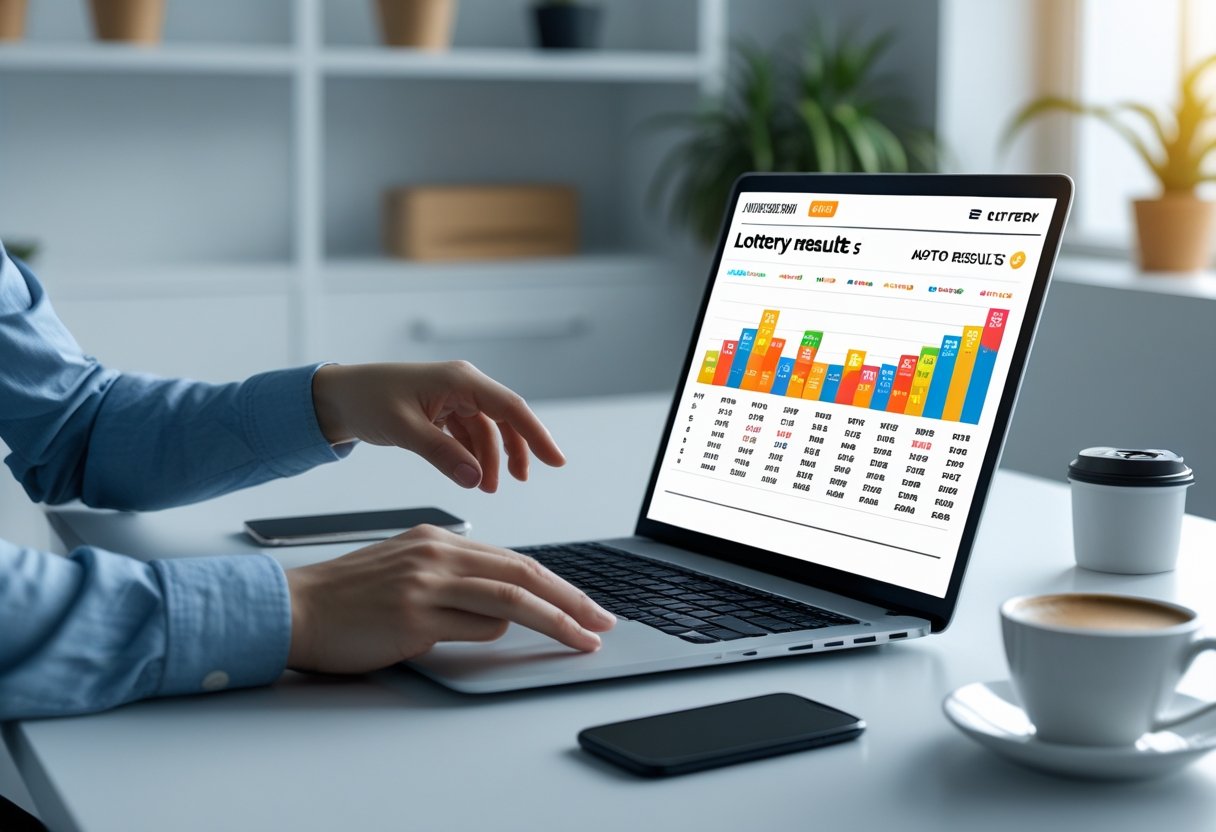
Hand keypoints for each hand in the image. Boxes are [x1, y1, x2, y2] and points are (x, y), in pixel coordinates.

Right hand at [284, 525, 615, 672]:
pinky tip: (517, 644)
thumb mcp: (408, 571)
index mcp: (439, 539)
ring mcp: (426, 582)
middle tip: (602, 620)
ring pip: (510, 597)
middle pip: (524, 573)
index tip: (584, 604)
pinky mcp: (413, 615)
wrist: (294, 608)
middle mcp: (438, 553)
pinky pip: (473, 625)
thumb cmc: (348, 597)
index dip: (557, 584)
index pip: (513, 560)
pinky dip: (500, 635)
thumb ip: (454, 581)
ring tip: (584, 639)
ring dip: (556, 619)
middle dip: (572, 599)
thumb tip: (500, 610)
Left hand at [311, 361, 564, 492]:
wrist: (336, 398)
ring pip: (486, 430)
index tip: (555, 461)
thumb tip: (474, 478)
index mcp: (459, 380)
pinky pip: (468, 434)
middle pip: (504, 419)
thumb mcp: (404, 429)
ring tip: (487, 488)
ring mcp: (452, 398)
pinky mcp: (442, 411)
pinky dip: (472, 456)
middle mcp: (462, 385)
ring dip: (490, 459)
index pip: (510, 408)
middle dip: (515, 451)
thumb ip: (441, 454)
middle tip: (521, 481)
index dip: (536, 435)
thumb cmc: (365, 401)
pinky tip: (471, 476)